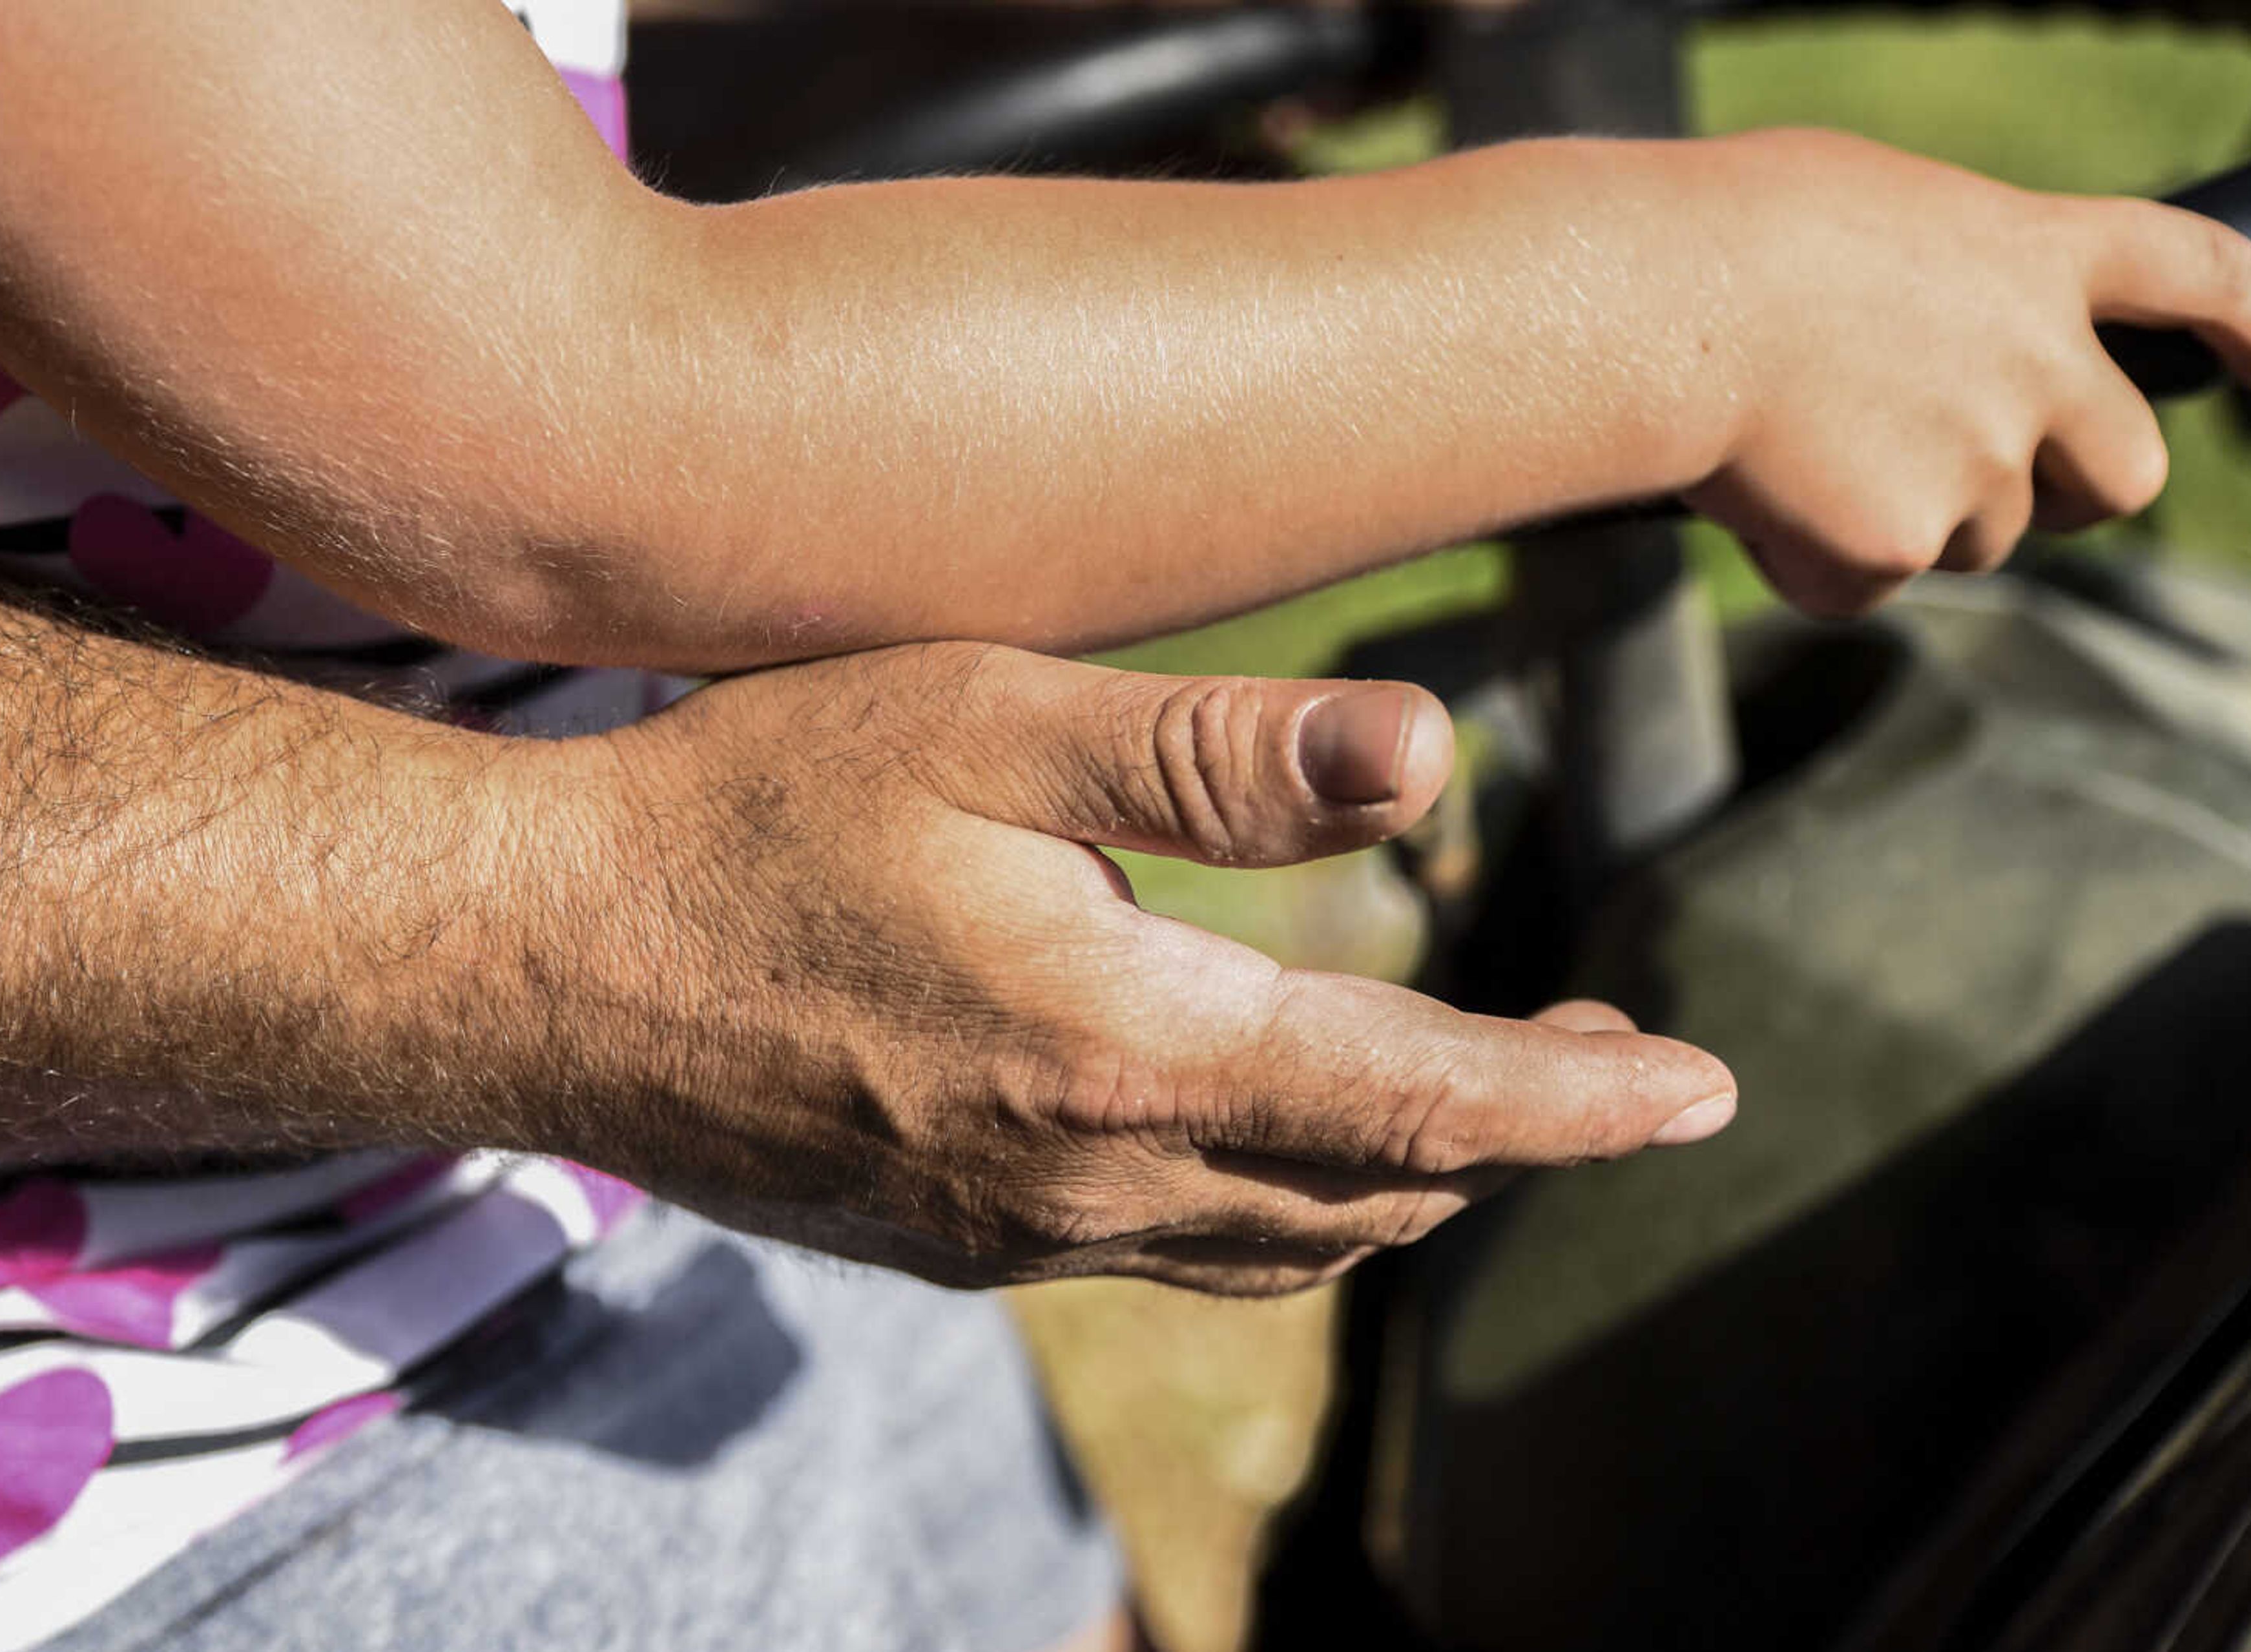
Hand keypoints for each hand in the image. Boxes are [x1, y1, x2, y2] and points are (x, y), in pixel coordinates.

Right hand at [540, 643, 1736, 1295]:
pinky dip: (1278, 1205)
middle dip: (1518, 1140)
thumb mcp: (985, 724)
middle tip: (1616, 1069)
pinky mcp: (953, 1239)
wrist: (544, 961)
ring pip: (1281, 1242)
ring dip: (1406, 1183)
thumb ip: (1210, 755)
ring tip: (1478, 1108)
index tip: (1706, 1094)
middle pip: (1375, 1194)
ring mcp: (1017, 1232)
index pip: (1424, 1107)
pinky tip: (1271, 1138)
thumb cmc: (756, 808)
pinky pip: (1171, 1254)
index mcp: (1127, 1052)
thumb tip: (1427, 758)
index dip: (1582, 1103)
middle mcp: (1090, 1179)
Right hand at [1671, 128, 2250, 614]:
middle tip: (2004, 486)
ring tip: (1797, 455)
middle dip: (2078, 489)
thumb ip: (1944, 277)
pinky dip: (1811, 560)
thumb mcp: (1872, 212)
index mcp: (2033, 254)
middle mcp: (2036, 366)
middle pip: (2127, 469)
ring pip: (1980, 538)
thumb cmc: (1729, 234)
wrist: (1657, 310)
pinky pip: (1863, 584)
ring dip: (1908, 519)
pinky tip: (1752, 495)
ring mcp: (1976, 466)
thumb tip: (1927, 344)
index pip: (2197, 272)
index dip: (2245, 316)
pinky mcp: (1897, 548)